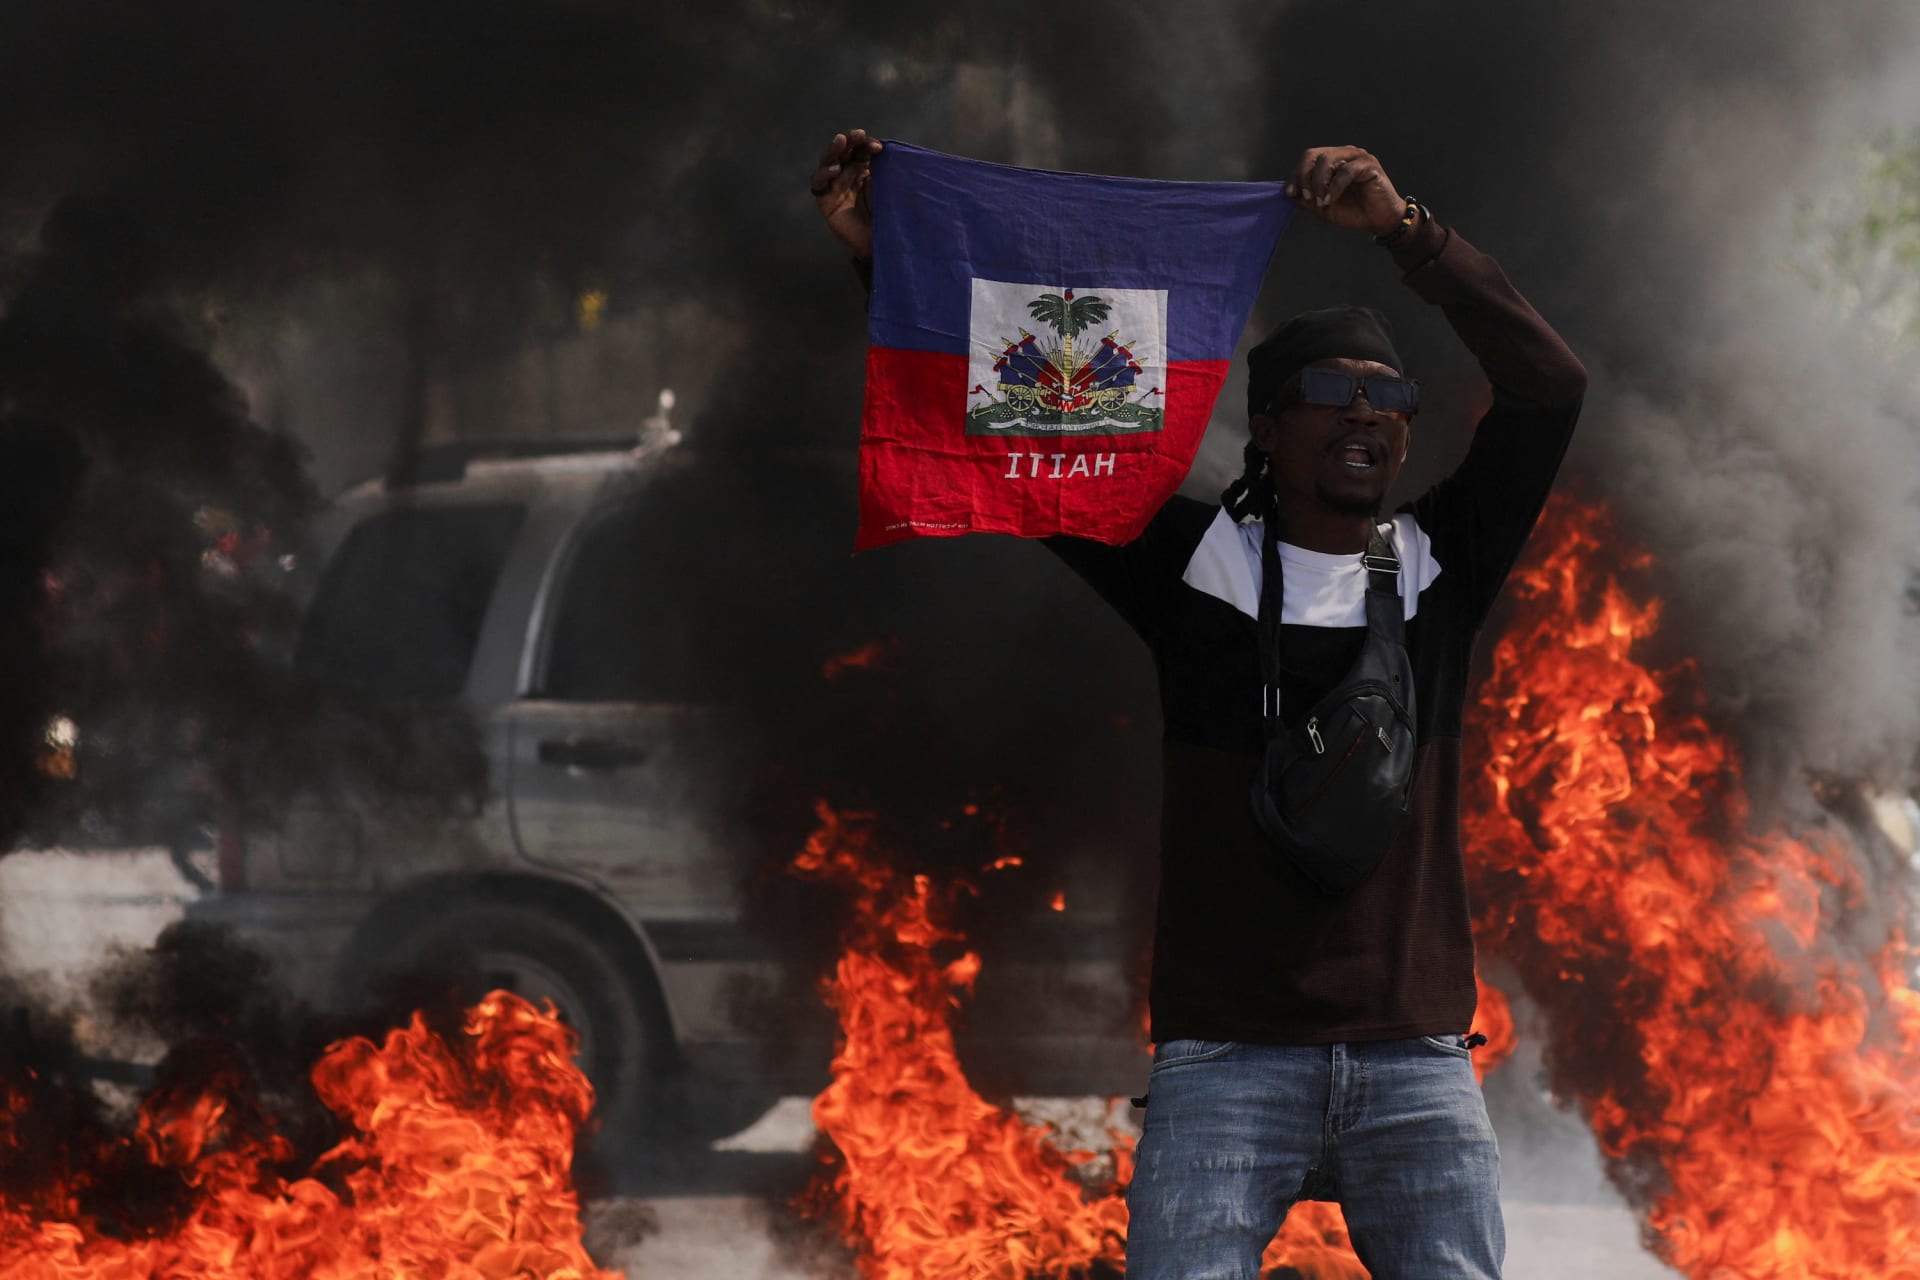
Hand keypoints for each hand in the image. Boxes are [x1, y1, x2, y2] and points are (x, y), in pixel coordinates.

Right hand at [812, 129, 883, 257]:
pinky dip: (823, 174)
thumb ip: (885, 168)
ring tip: (841, 141)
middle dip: (850, 141)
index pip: (861, 149)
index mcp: (864, 168)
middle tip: (858, 135)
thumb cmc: (890, 214)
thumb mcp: (889, 187)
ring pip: (828, 162)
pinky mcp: (825, 201)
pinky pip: (818, 184)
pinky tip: (834, 169)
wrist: (884, 242)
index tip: (879, 147)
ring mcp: (835, 186)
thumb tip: (883, 146)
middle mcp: (848, 174)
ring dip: (834, 150)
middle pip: (843, 151)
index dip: (867, 144)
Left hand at [1283, 146, 1406, 236]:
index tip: (1290, 194)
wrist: (1379, 221)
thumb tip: (1290, 194)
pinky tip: (1331, 200)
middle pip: (1313, 155)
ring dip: (1319, 183)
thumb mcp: (1323, 208)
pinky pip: (1345, 171)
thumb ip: (1307, 199)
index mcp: (1332, 161)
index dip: (1296, 175)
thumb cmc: (1354, 212)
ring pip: (1327, 159)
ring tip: (1321, 201)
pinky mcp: (1369, 165)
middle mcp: (1344, 154)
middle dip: (1304, 176)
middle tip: (1306, 196)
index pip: (1308, 159)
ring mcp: (1357, 157)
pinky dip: (1334, 187)